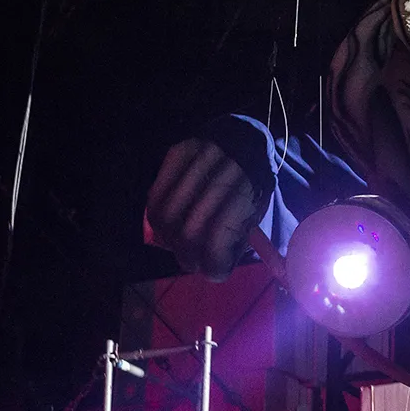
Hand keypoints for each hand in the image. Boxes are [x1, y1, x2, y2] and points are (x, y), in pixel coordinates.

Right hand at [145, 137, 263, 279]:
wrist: (247, 142)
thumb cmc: (252, 190)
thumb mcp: (254, 219)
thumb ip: (234, 242)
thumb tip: (208, 266)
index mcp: (248, 199)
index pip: (220, 242)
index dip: (211, 264)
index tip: (211, 268)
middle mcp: (223, 177)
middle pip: (188, 233)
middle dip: (187, 254)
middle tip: (190, 259)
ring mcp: (198, 162)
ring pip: (166, 216)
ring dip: (169, 238)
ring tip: (176, 242)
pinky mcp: (179, 152)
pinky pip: (155, 194)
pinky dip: (156, 215)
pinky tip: (166, 223)